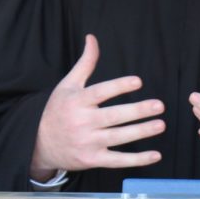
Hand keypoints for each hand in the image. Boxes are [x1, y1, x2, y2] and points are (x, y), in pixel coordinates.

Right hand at [30, 34, 164, 178]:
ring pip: (118, 138)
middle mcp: (82, 122)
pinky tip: (155, 154)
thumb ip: (85, 63)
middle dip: (138, 111)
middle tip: (159, 105)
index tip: (138, 81)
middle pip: (114, 116)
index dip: (119, 87)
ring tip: (160, 124)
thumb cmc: (58, 110)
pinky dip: (137, 160)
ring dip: (141, 132)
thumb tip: (92, 38)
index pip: (100, 93)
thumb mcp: (67, 85)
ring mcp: (87, 143)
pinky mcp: (92, 159)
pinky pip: (117, 161)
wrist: (39, 143)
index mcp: (77, 101)